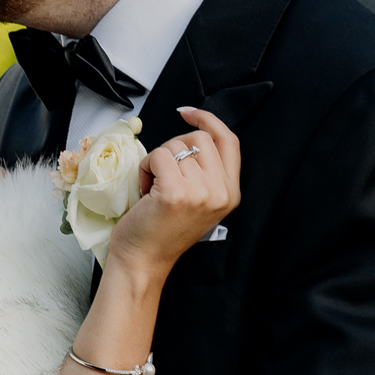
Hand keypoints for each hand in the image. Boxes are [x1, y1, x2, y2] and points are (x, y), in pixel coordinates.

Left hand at [107, 106, 239, 279]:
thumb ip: (204, 171)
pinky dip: (145, 167)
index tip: (188, 113)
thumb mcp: (197, 199)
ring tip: (154, 187)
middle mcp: (221, 193)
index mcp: (230, 193)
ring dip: (156, 161)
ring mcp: (200, 193)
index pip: (229, 141)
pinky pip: (158, 155)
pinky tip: (146, 190)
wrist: (143, 261)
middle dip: (173, 147)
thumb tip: (193, 132)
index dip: (209, 120)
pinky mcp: (175, 193)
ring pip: (175, 145)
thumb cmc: (162, 229)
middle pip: (199, 138)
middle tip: (162, 175)